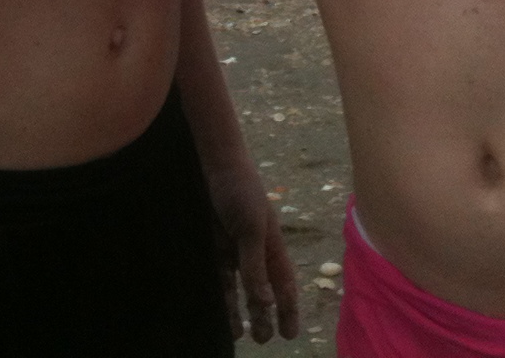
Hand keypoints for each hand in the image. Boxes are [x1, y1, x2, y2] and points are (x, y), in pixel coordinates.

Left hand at [204, 161, 301, 342]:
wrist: (216, 165)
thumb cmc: (241, 192)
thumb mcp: (251, 230)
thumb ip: (256, 266)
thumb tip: (265, 303)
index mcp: (273, 247)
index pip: (284, 285)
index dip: (288, 309)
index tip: (289, 335)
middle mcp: (256, 252)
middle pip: (263, 290)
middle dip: (264, 315)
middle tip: (262, 340)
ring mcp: (235, 250)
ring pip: (241, 288)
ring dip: (241, 310)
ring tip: (240, 334)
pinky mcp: (216, 247)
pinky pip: (221, 277)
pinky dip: (223, 295)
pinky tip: (221, 311)